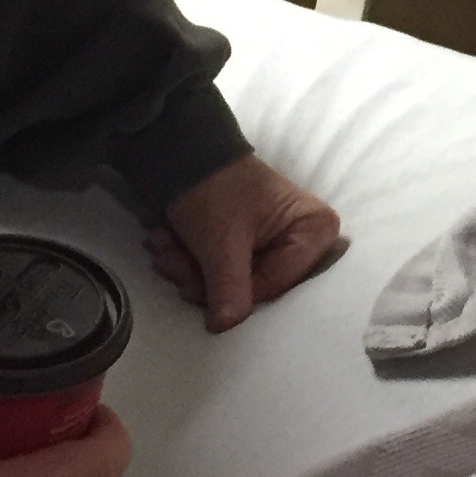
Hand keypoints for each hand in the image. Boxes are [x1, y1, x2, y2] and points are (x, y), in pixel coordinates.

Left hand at [146, 154, 342, 333]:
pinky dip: (190, 259)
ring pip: (233, 279)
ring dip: (189, 268)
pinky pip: (223, 267)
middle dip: (203, 277)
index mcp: (315, 229)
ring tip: (160, 245)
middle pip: (254, 283)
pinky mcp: (249, 241)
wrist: (179, 149)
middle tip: (168, 260)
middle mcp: (304, 237)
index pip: (276, 285)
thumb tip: (225, 327)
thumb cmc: (213, 187)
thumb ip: (230, 288)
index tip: (193, 284)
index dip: (233, 289)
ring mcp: (275, 239)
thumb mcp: (222, 241)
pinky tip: (165, 242)